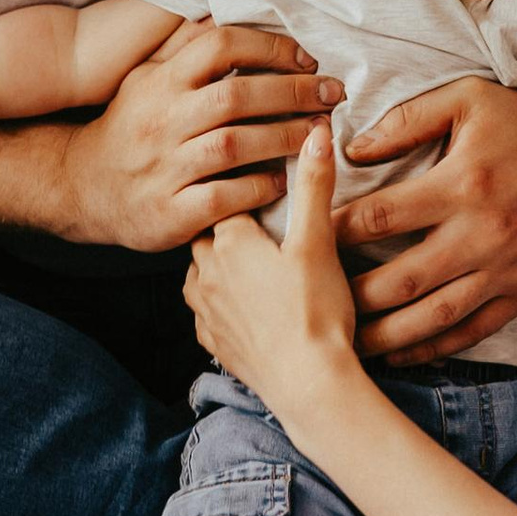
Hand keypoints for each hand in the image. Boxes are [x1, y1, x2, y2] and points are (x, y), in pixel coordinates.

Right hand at [54, 21, 341, 251]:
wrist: (83, 188)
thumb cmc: (130, 128)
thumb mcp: (146, 79)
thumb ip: (185, 48)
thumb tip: (225, 8)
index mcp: (160, 82)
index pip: (220, 46)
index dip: (270, 46)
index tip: (307, 58)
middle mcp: (161, 121)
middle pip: (236, 95)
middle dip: (294, 92)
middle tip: (333, 93)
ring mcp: (164, 168)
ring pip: (235, 145)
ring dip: (286, 137)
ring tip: (319, 133)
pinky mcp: (170, 213)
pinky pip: (225, 197)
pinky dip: (260, 188)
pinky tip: (284, 181)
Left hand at [185, 128, 362, 426]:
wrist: (308, 385)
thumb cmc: (316, 312)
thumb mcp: (318, 243)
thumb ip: (313, 185)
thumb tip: (316, 130)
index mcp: (229, 241)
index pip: (225, 196)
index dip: (244, 188)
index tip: (260, 185)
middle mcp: (205, 273)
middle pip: (206, 232)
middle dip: (225, 224)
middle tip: (256, 224)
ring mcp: (204, 311)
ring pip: (197, 272)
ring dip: (216, 264)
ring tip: (247, 263)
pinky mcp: (211, 342)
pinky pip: (203, 312)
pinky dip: (218, 303)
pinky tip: (240, 304)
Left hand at [336, 73, 516, 362]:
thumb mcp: (466, 98)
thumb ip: (406, 120)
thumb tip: (351, 150)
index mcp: (462, 184)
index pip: (382, 216)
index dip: (337, 232)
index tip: (306, 241)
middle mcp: (482, 233)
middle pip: (402, 279)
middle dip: (352, 298)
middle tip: (314, 306)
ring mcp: (505, 269)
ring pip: (435, 316)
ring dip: (388, 336)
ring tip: (348, 345)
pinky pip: (474, 330)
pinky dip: (436, 347)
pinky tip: (403, 354)